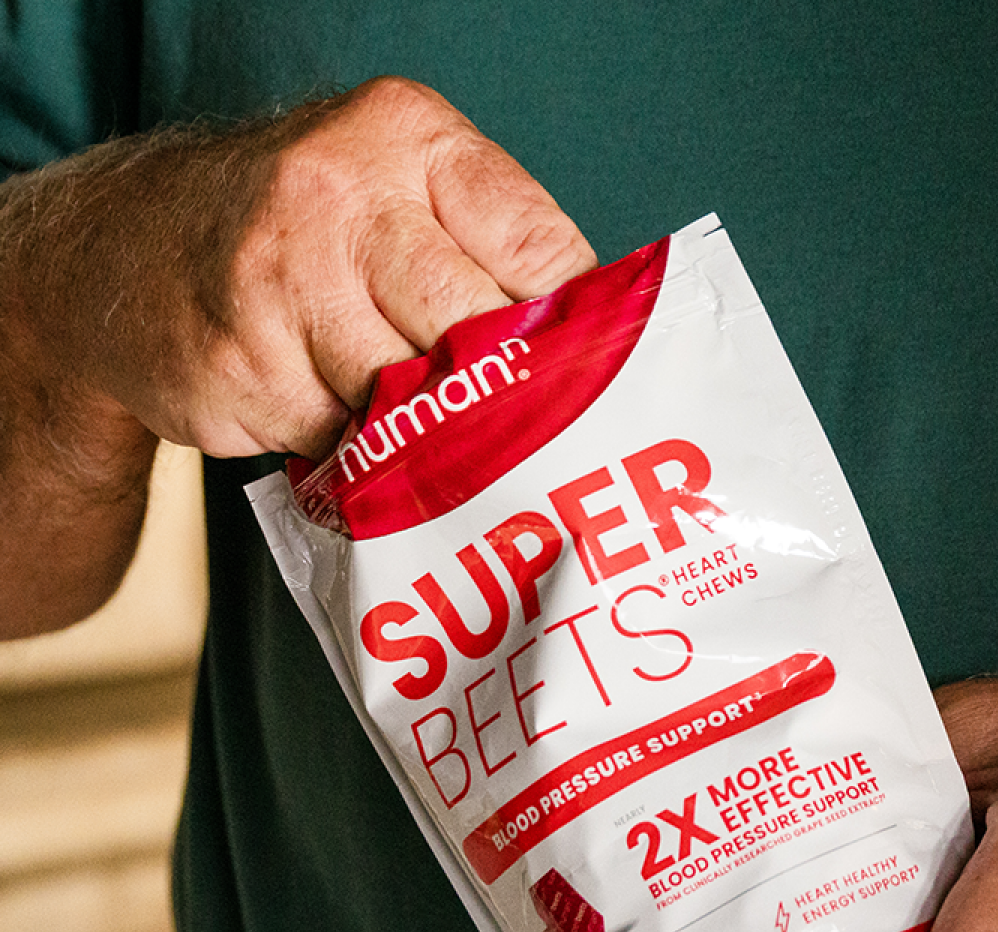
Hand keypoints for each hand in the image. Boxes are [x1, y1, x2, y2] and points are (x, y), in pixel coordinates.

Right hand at [15, 75, 595, 460]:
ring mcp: (282, 279)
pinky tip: (329, 410)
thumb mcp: (397, 188)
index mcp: (409, 138)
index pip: (539, 248)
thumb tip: (588, 338)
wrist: (127, 251)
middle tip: (498, 413)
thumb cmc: (300, 229)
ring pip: (410, 398)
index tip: (576, 368)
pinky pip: (342, 438)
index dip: (568, 326)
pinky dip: (351, 445)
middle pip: (476, 330)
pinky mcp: (241, 362)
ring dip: (416, 422)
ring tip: (401, 407)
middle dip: (491, 385)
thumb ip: (486, 243)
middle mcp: (342, 193)